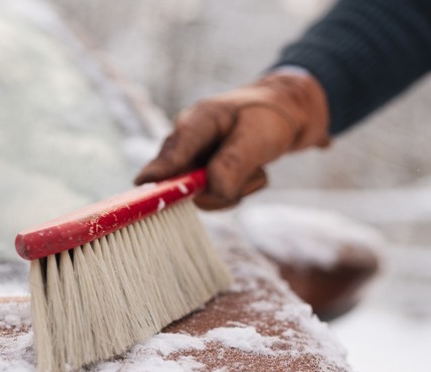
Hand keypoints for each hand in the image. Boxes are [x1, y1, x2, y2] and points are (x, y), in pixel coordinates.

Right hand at [135, 71, 330, 209]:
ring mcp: (195, 159)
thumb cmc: (270, 118)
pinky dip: (238, 190)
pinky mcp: (204, 174)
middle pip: (183, 179)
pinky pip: (216, 197)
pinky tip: (251, 171)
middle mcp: (189, 141)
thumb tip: (210, 191)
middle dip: (218, 186)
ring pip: (204, 194)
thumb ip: (233, 164)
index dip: (158, 170)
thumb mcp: (257, 137)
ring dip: (235, 189)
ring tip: (255, 167)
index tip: (142, 184)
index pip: (174, 149)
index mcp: (198, 120)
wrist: (288, 115)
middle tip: (253, 172)